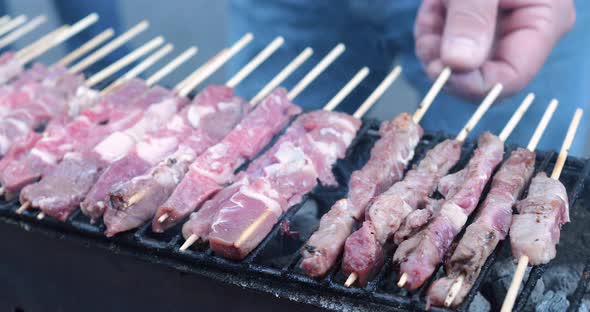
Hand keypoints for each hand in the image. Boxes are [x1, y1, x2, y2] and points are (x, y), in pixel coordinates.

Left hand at [415, 0, 574, 98]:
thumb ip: (471, 17)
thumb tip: (459, 65)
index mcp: (544, 20)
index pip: (510, 78)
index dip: (472, 84)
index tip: (438, 68)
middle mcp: (525, 31)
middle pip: (481, 75)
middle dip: (447, 62)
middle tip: (427, 37)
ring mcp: (501, 28)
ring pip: (461, 63)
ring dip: (436, 45)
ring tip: (432, 12)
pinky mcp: (478, 24)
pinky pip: (452, 44)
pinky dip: (434, 32)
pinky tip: (432, 8)